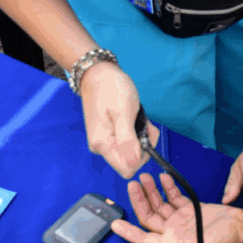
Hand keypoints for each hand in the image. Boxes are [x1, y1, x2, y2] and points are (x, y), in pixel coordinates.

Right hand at [79, 62, 159, 178]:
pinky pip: (128, 142)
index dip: (142, 157)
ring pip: (131, 150)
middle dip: (143, 144)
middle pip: (131, 160)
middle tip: (144, 122)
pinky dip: (137, 131)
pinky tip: (136, 117)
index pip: (127, 169)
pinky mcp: (108, 135)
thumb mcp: (124, 112)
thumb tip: (134, 164)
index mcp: (103, 145)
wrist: (98, 73)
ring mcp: (104, 142)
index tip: (144, 136)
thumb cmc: (112, 89)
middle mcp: (101, 148)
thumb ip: (128, 140)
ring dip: (142, 136)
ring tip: (139, 116)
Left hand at [111, 173, 242, 242]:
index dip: (128, 232)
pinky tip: (162, 178)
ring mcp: (180, 219)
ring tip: (144, 177)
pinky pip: (174, 197)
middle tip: (133, 184)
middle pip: (149, 216)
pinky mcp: (191, 209)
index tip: (114, 223)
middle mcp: (172, 232)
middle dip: (139, 200)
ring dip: (151, 192)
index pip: (143, 238)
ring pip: (159, 204)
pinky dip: (167, 188)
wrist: (240, 229)